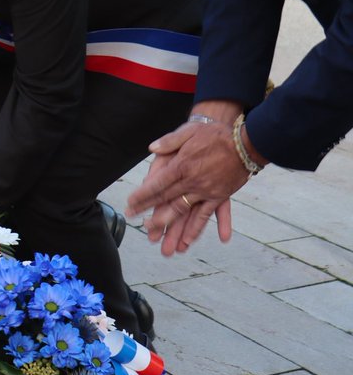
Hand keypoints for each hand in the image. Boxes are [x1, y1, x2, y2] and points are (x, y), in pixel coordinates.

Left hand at [126, 101, 249, 252]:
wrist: (244, 143)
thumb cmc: (214, 135)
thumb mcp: (189, 132)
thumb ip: (169, 141)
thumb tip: (152, 148)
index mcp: (181, 166)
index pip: (156, 184)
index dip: (142, 196)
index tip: (130, 205)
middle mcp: (192, 182)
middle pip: (167, 201)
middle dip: (152, 215)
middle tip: (140, 227)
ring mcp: (206, 191)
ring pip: (184, 212)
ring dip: (172, 229)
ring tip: (160, 242)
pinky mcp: (219, 196)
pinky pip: (206, 215)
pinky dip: (197, 228)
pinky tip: (189, 241)